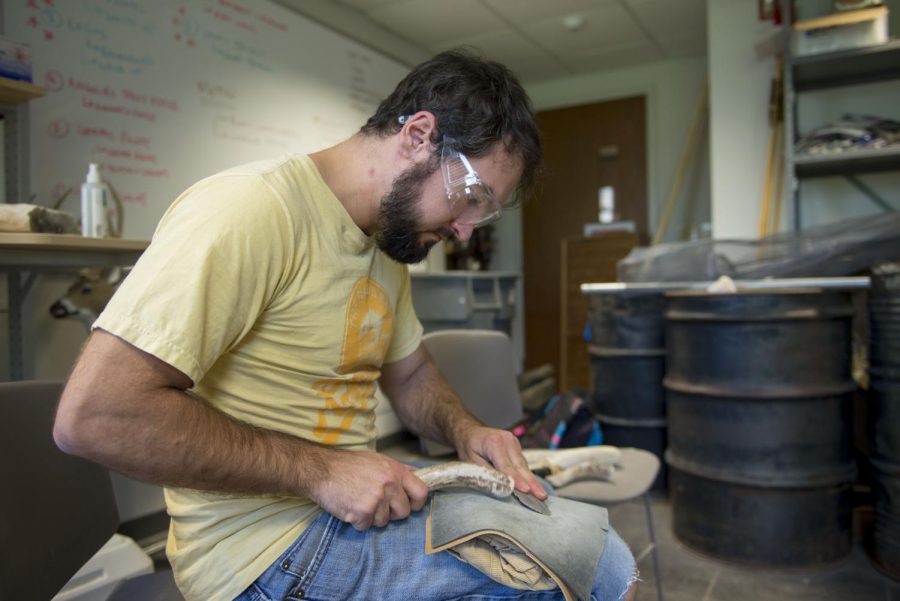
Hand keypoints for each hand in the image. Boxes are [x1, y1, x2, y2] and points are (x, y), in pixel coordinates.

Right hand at [310, 450, 429, 530]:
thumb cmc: (348, 465)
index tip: (409, 505)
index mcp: (395, 471)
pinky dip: (358, 521)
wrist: (321, 470)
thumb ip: (398, 470)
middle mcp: (389, 484)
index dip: (416, 503)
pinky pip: (366, 526)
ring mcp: (376, 499)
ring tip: (359, 501)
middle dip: (391, 513)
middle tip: (377, 505)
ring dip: (372, 517)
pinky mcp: (362, 512)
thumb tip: (416, 476)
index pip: (421, 492)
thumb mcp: (378, 460)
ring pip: (384, 522)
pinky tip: (350, 507)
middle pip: (403, 512)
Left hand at [455, 426, 547, 500]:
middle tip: (541, 496)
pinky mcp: (517, 447)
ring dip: (532, 481)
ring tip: (541, 495)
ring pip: (523, 466)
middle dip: (531, 483)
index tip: (526, 490)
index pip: (506, 466)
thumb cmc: (469, 447)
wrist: (470, 431)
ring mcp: (514, 442)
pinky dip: (527, 475)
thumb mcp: (470, 462)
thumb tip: (501, 487)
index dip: (516, 479)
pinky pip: (522, 463)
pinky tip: (534, 487)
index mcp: (494, 442)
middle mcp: (507, 440)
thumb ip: (486, 473)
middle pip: (519, 466)